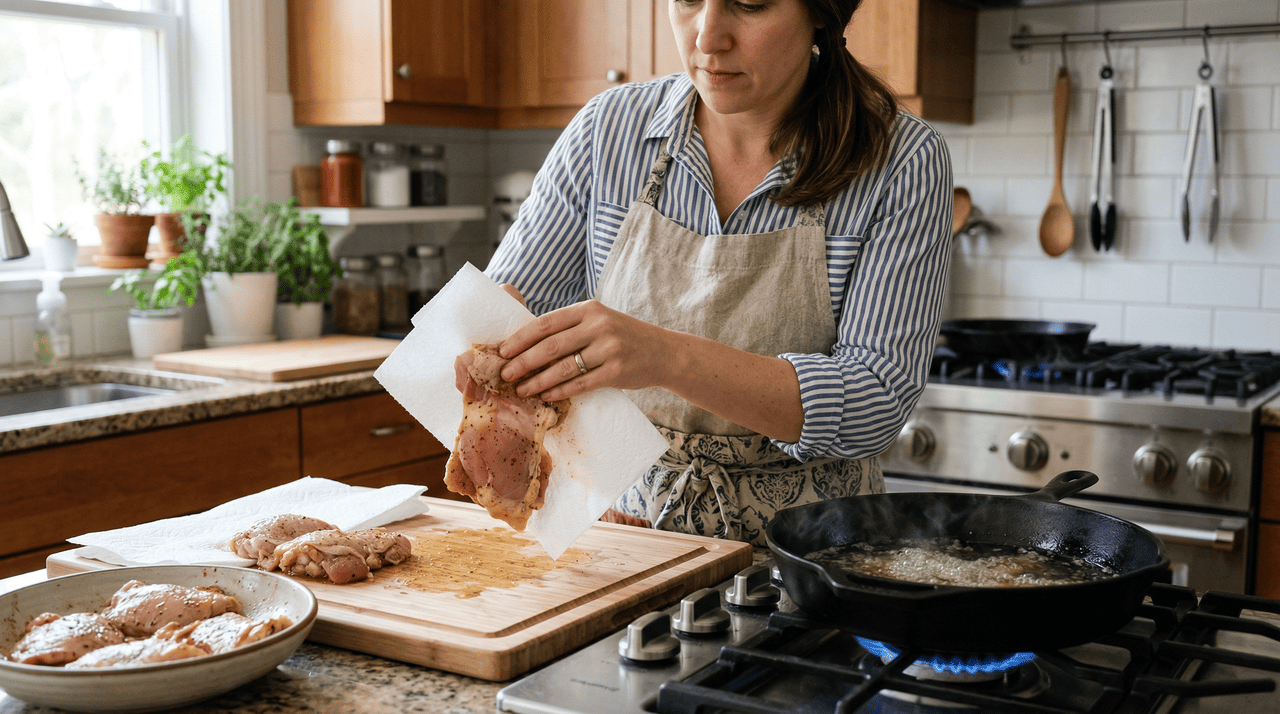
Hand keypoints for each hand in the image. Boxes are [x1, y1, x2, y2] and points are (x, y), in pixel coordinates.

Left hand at [497, 299, 675, 400]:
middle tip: (505, 374)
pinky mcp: (617, 372)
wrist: (663, 352)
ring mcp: (609, 349)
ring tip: (521, 390)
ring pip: (563, 368)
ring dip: (537, 381)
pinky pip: (580, 384)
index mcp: (589, 309)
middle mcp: (599, 326)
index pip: (546, 323)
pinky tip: (545, 396)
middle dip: (523, 362)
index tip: (502, 351)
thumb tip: (526, 343)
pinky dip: (559, 391)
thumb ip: (570, 327)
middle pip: (550, 346)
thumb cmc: (623, 337)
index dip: (520, 338)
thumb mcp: (599, 321)